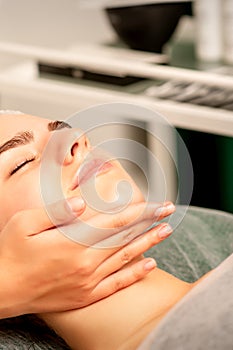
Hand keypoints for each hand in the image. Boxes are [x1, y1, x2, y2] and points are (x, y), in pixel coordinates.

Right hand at [0, 198, 173, 317]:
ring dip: (149, 243)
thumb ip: (56, 211)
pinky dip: (135, 274)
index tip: (158, 203)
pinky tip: (150, 265)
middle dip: (151, 223)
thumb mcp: (24, 224)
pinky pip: (117, 284)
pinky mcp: (85, 296)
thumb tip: (83, 204)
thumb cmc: (10, 254)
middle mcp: (85, 262)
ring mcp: (87, 281)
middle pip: (126, 238)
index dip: (139, 211)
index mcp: (72, 242)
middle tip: (169, 212)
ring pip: (126, 258)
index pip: (115, 222)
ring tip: (166, 232)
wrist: (1, 292)